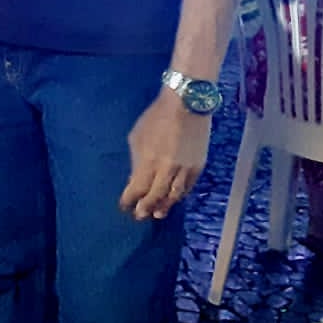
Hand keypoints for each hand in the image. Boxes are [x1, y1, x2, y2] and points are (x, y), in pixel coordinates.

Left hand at [119, 89, 211, 219]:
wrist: (186, 106)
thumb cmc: (156, 118)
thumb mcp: (137, 136)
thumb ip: (137, 160)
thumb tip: (136, 178)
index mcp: (149, 160)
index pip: (138, 188)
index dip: (130, 199)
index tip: (124, 206)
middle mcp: (167, 169)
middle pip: (156, 195)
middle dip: (146, 207)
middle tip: (139, 216)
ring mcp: (185, 169)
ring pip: (174, 195)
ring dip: (165, 206)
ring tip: (157, 214)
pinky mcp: (199, 167)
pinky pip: (188, 187)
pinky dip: (179, 195)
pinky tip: (173, 199)